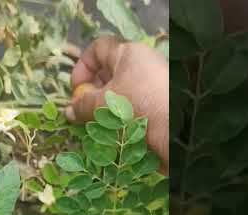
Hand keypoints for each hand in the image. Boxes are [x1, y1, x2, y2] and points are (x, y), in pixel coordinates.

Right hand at [66, 36, 168, 174]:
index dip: (82, 66)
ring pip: (120, 93)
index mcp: (128, 54)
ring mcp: (151, 86)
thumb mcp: (104, 103)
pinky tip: (111, 133)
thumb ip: (83, 105)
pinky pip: (132, 108)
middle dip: (91, 92)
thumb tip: (69, 111)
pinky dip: (119, 119)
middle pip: (108, 72)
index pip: (98, 49)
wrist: (179, 130)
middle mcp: (142, 65)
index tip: (76, 89)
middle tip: (83, 111)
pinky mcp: (157, 106)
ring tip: (95, 125)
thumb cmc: (139, 105)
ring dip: (104, 109)